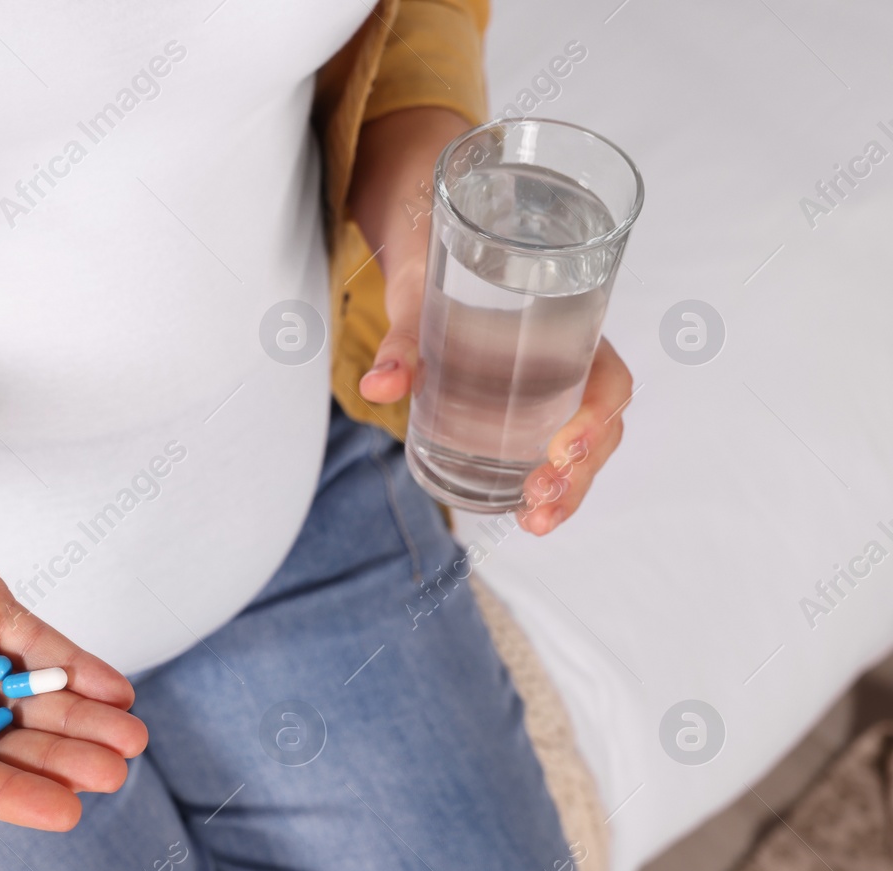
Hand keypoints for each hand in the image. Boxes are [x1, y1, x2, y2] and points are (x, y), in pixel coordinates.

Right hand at [0, 338, 145, 832]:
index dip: (12, 795)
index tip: (67, 811)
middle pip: (7, 742)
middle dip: (61, 758)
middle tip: (115, 772)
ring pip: (31, 698)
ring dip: (81, 720)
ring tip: (131, 740)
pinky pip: (38, 646)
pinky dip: (76, 667)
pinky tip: (116, 690)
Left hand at [349, 107, 632, 533]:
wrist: (431, 229)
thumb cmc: (438, 251)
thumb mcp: (420, 290)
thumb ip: (405, 335)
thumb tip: (379, 383)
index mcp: (568, 322)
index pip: (609, 380)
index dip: (597, 420)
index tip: (563, 450)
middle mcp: (569, 358)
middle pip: (600, 429)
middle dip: (578, 476)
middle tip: (538, 508)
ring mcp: (549, 384)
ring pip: (581, 447)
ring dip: (566, 491)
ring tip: (532, 523)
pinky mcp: (521, 402)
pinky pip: (549, 447)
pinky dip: (544, 482)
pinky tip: (520, 512)